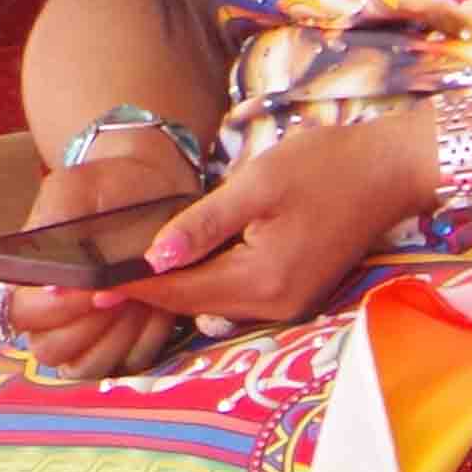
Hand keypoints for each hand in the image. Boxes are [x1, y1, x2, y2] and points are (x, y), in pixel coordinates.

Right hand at [0, 149, 194, 382]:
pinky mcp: (122, 348)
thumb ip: (55, 219)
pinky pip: (131, 362)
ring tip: (143, 292)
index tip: (90, 286)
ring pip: (90, 364)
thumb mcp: (74, 187)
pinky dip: (149, 336)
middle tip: (123, 289)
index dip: (51, 308)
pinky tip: (158, 304)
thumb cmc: (105, 189)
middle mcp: (47, 316)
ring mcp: (85, 337)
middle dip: (92, 324)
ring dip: (121, 332)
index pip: (19, 313)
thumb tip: (52, 279)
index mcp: (23, 279)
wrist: (149, 192)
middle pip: (51, 349)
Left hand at [116, 110, 440, 328]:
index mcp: (262, 280)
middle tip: (87, 286)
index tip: (81, 287)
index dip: (130, 288)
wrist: (390, 169)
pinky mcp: (294, 289)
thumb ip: (202, 225)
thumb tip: (152, 259)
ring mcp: (288, 301)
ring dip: (170, 291)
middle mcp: (275, 303)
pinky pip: (235, 294)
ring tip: (118, 276)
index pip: (179, 292)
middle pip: (192, 304)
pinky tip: (173, 266)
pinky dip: (201, 283)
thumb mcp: (255, 186)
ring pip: (212, 302)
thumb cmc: (325, 166)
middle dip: (143, 295)